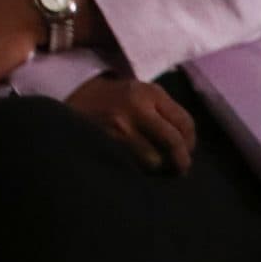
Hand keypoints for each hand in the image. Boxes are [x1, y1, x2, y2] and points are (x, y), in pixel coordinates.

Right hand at [66, 75, 194, 173]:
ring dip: (157, 167)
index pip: (185, 123)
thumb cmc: (111, 97)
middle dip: (181, 160)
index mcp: (148, 92)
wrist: (69, 97)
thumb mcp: (139, 92)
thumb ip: (164, 110)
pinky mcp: (106, 143)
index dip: (191, 142)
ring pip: (154, 160)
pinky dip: (139, 169)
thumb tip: (187, 143)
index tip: (187, 150)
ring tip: (153, 165)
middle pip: (173, 143)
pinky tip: (135, 164)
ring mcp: (119, 127)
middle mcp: (136, 108)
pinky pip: (134, 166)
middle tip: (179, 168)